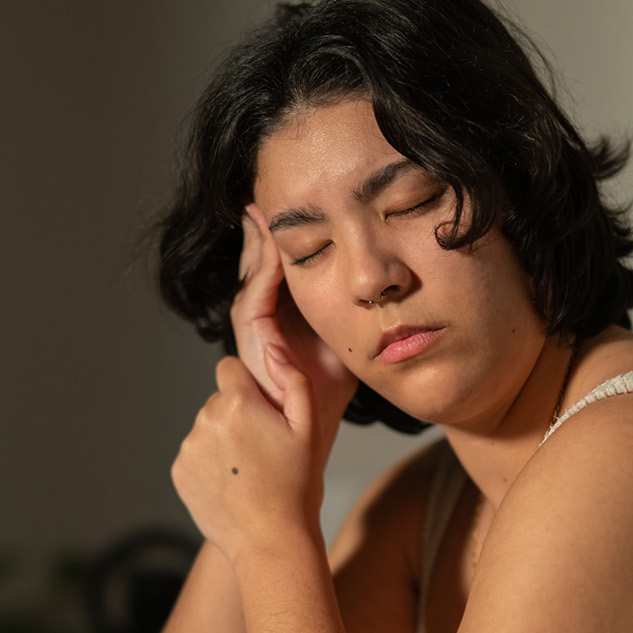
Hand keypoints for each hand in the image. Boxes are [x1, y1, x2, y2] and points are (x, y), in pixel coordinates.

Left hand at [171, 208, 355, 560]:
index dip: (250, 388)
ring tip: (251, 471)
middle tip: (264, 449)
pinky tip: (235, 484)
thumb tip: (271, 348)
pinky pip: (196, 454)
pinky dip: (211, 464)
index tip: (266, 414)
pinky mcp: (179, 472)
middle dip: (239, 415)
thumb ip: (293, 379)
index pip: (229, 368)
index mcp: (236, 402)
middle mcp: (205, 419)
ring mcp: (188, 447)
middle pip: (220, 400)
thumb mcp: (309, 428)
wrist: (270, 541)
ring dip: (225, 440)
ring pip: (207, 427)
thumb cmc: (296, 485)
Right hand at [231, 205, 354, 446]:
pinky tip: (272, 245)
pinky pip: (253, 300)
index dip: (281, 241)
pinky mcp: (252, 347)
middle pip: (259, 268)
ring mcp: (253, 336)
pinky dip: (262, 271)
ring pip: (252, 278)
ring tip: (261, 210)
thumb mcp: (346, 344)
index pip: (278, 273)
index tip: (289, 209)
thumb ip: (352, 317)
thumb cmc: (326, 399)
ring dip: (257, 245)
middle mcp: (263, 326)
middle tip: (264, 195)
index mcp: (283, 323)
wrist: (308, 437)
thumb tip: (381, 287)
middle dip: (261, 234)